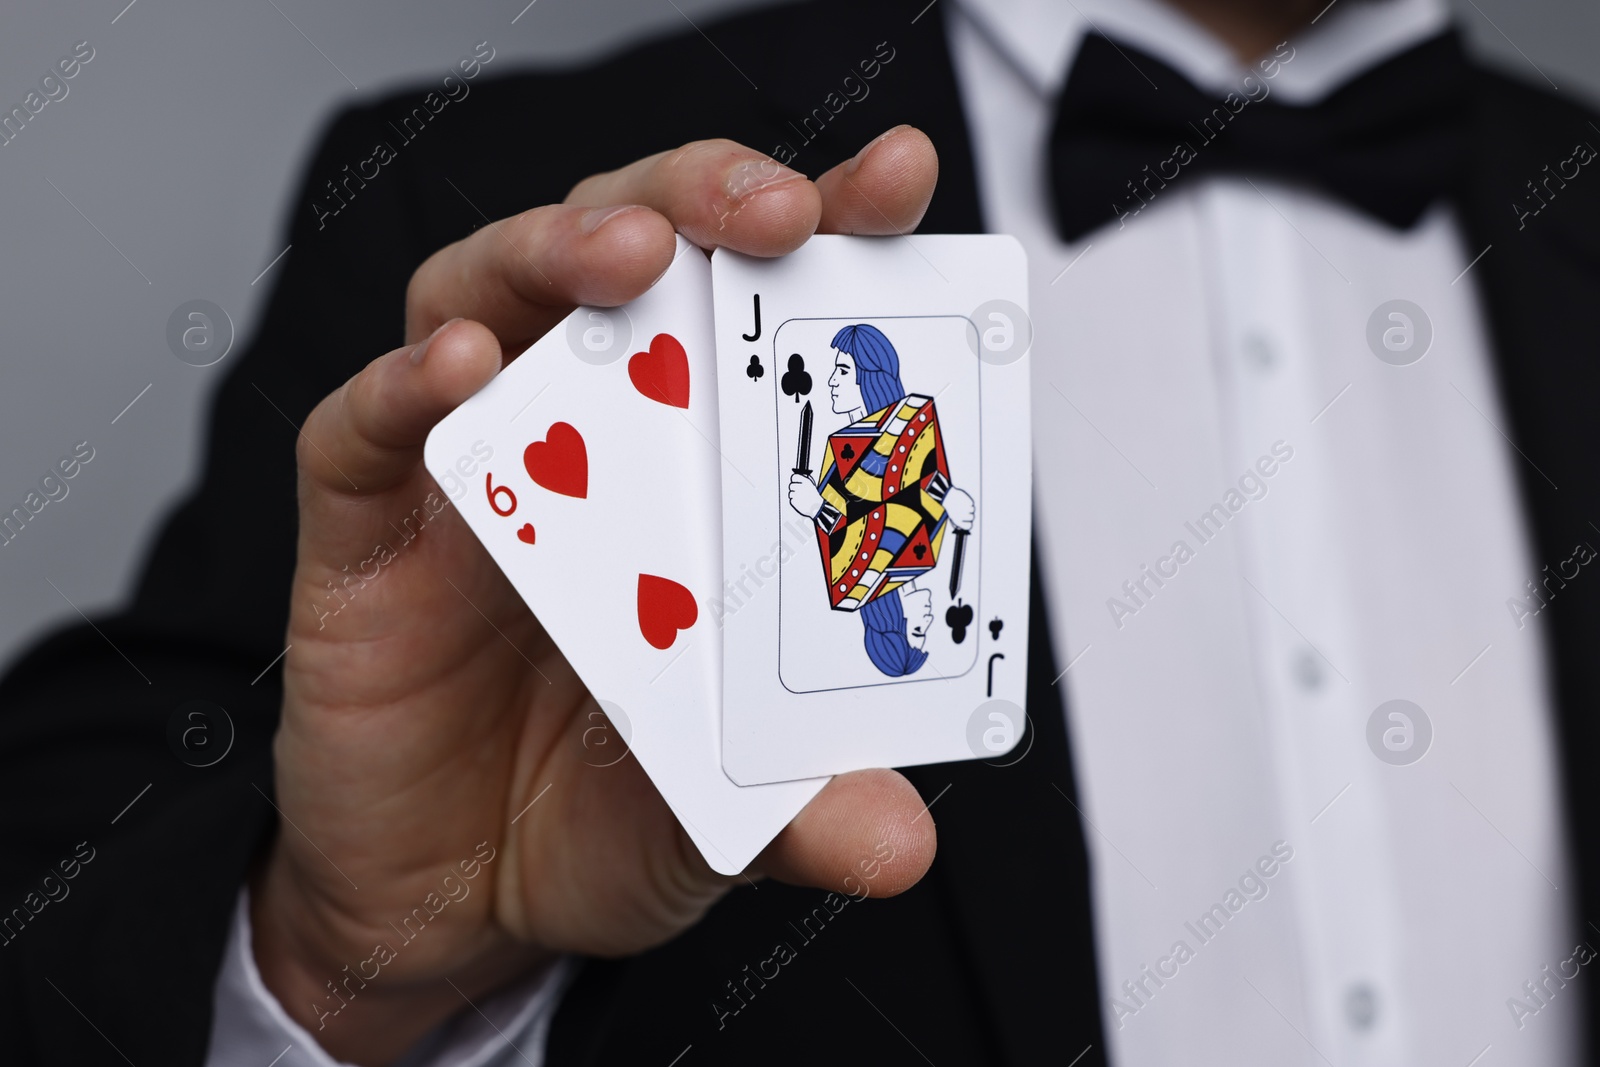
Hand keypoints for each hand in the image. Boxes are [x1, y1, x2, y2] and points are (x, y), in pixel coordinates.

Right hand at [254, 128, 940, 1063]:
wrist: (450, 905)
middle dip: (700, 202)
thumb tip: (899, 841)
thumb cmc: (597, 815)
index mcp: (697, 479)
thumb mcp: (726, 811)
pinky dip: (400, 389)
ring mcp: (472, 474)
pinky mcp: (364, 535)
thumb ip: (805, 805)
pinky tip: (457, 368)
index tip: (897, 183)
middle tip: (772, 207)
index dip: (828, 236)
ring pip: (486, 292)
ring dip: (556, 249)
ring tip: (627, 252)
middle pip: (628, 255)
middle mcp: (588, 444)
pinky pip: (359, 433)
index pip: (759, 319)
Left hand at [788, 472, 823, 518]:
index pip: (794, 477)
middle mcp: (800, 486)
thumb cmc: (815, 498)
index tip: (794, 482)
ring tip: (800, 498)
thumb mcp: (811, 486)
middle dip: (793, 489)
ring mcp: (796, 494)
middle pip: (791, 485)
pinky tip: (800, 502)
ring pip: (790, 493)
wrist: (817, 508)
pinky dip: (794, 501)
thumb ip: (803, 482)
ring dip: (794, 496)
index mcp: (806, 482)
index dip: (793, 480)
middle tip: (798, 492)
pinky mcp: (794, 501)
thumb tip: (796, 481)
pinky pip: (791, 500)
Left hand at [945, 487, 974, 530]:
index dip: (969, 524)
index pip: (969, 526)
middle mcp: (963, 516)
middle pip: (973, 518)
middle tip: (965, 511)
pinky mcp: (969, 502)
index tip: (968, 521)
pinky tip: (964, 502)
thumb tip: (963, 528)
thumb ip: (959, 524)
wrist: (948, 496)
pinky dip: (969, 503)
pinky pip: (972, 504)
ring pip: (973, 511)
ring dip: (970, 508)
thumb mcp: (953, 517)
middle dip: (970, 515)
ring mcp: (967, 509)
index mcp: (958, 521)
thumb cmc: (951, 508)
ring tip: (963, 506)